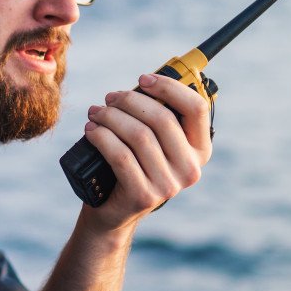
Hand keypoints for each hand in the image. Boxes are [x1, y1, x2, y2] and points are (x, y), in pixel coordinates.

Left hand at [82, 73, 212, 227]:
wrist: (113, 211)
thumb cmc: (132, 165)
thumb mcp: (151, 140)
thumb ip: (156, 114)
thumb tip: (145, 81)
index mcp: (199, 150)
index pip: (197, 108)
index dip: (169, 87)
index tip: (143, 79)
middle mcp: (190, 169)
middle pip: (162, 119)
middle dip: (130, 101)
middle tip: (108, 98)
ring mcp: (169, 186)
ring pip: (139, 136)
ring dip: (111, 118)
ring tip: (95, 113)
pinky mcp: (144, 196)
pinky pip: (121, 156)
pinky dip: (102, 138)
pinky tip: (91, 131)